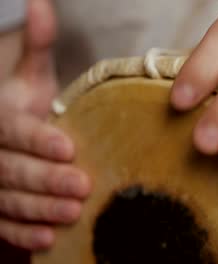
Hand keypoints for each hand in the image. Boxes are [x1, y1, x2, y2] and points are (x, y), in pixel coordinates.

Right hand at [0, 0, 89, 249]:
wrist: (13, 137)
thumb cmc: (28, 105)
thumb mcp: (31, 77)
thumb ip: (35, 47)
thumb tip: (41, 4)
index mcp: (0, 118)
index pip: (13, 130)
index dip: (37, 140)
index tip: (68, 147)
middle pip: (11, 168)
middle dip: (45, 178)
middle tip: (81, 185)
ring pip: (7, 198)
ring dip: (39, 208)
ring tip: (72, 214)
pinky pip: (3, 223)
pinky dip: (22, 232)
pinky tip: (48, 239)